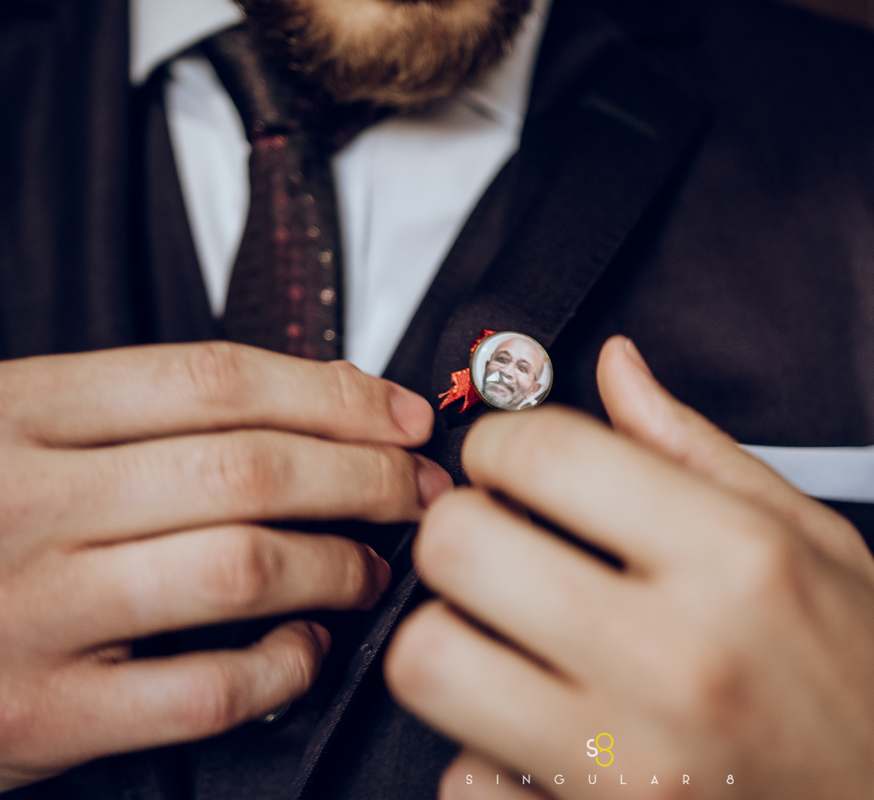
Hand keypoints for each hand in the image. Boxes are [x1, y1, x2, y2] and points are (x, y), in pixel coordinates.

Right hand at [0, 342, 451, 791]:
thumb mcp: (13, 435)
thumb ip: (140, 415)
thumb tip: (320, 399)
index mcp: (20, 412)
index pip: (217, 381)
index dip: (336, 393)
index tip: (403, 416)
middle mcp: (28, 503)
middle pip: (252, 468)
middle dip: (366, 476)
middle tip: (416, 492)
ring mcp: (32, 610)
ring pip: (244, 566)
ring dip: (340, 565)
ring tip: (370, 568)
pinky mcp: (40, 716)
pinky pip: (207, 689)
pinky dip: (282, 666)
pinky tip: (303, 649)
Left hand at [385, 336, 873, 799]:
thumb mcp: (815, 539)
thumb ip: (698, 448)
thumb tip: (618, 369)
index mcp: (737, 560)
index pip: (547, 454)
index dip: (503, 439)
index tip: (513, 459)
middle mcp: (677, 658)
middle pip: (461, 548)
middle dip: (462, 524)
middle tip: (498, 536)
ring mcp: (629, 762)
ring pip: (430, 664)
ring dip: (448, 633)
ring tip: (499, 629)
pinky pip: (463, 779)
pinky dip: (477, 748)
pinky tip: (530, 724)